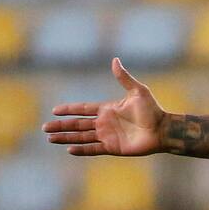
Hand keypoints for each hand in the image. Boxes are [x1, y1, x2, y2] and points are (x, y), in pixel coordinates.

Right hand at [42, 58, 166, 155]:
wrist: (163, 130)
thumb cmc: (153, 110)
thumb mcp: (138, 91)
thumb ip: (124, 78)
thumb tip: (115, 60)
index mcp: (108, 109)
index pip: (83, 109)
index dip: (69, 110)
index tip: (55, 110)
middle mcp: (105, 123)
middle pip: (77, 124)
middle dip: (61, 126)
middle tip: (45, 128)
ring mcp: (108, 136)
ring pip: (81, 137)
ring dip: (66, 138)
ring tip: (51, 139)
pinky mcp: (113, 147)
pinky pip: (93, 149)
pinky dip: (82, 149)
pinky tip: (69, 149)